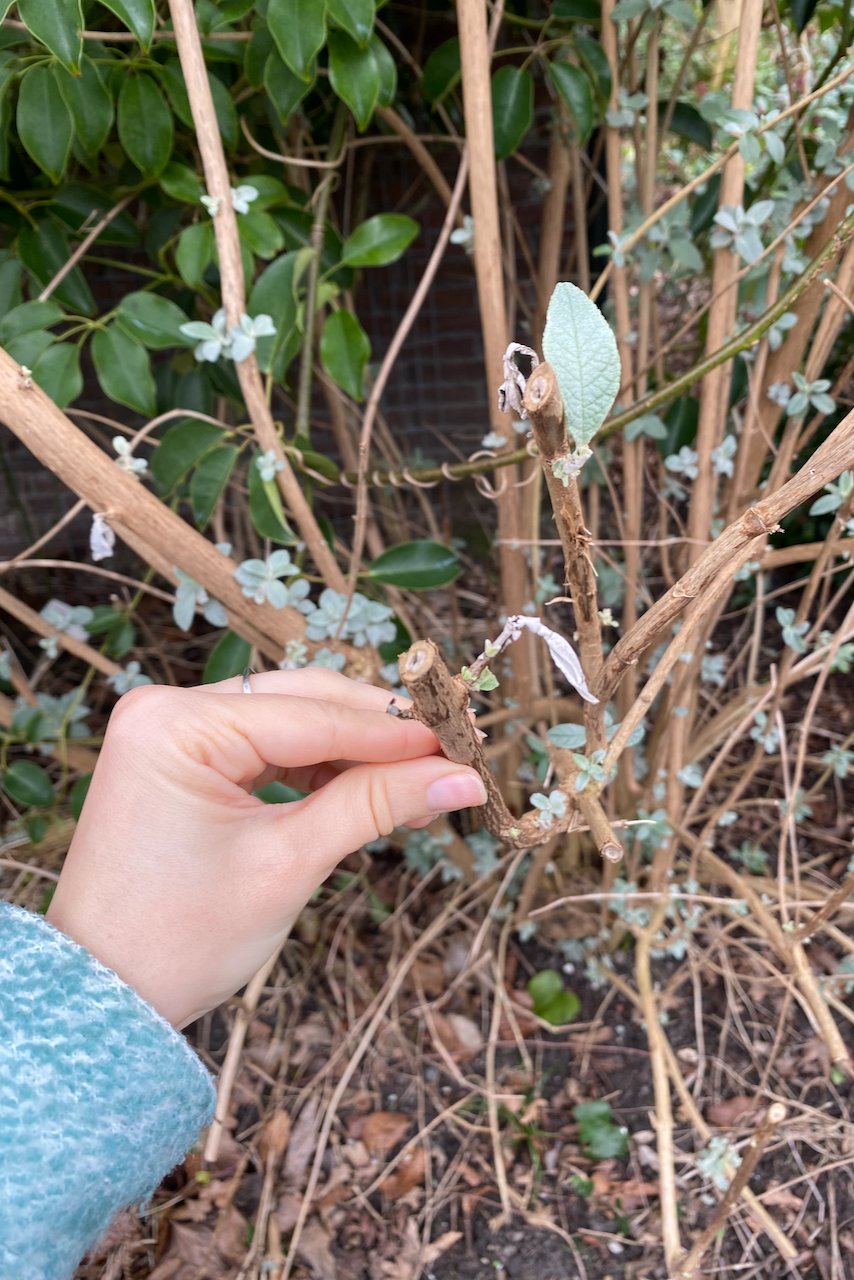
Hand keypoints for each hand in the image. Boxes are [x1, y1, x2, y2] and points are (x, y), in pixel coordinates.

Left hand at [46, 670, 486, 1026]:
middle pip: (302, 702)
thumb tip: (462, 779)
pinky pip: (265, 747)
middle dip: (379, 734)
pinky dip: (317, 768)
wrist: (105, 997)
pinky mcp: (181, 758)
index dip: (395, 734)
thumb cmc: (181, 938)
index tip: (464, 745)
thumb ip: (375, 806)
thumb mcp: (288, 863)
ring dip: (354, 750)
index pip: (311, 715)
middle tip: (452, 756)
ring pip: (290, 721)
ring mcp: (170, 731)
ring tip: (421, 781)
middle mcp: (167, 708)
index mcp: (176, 723)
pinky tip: (367, 788)